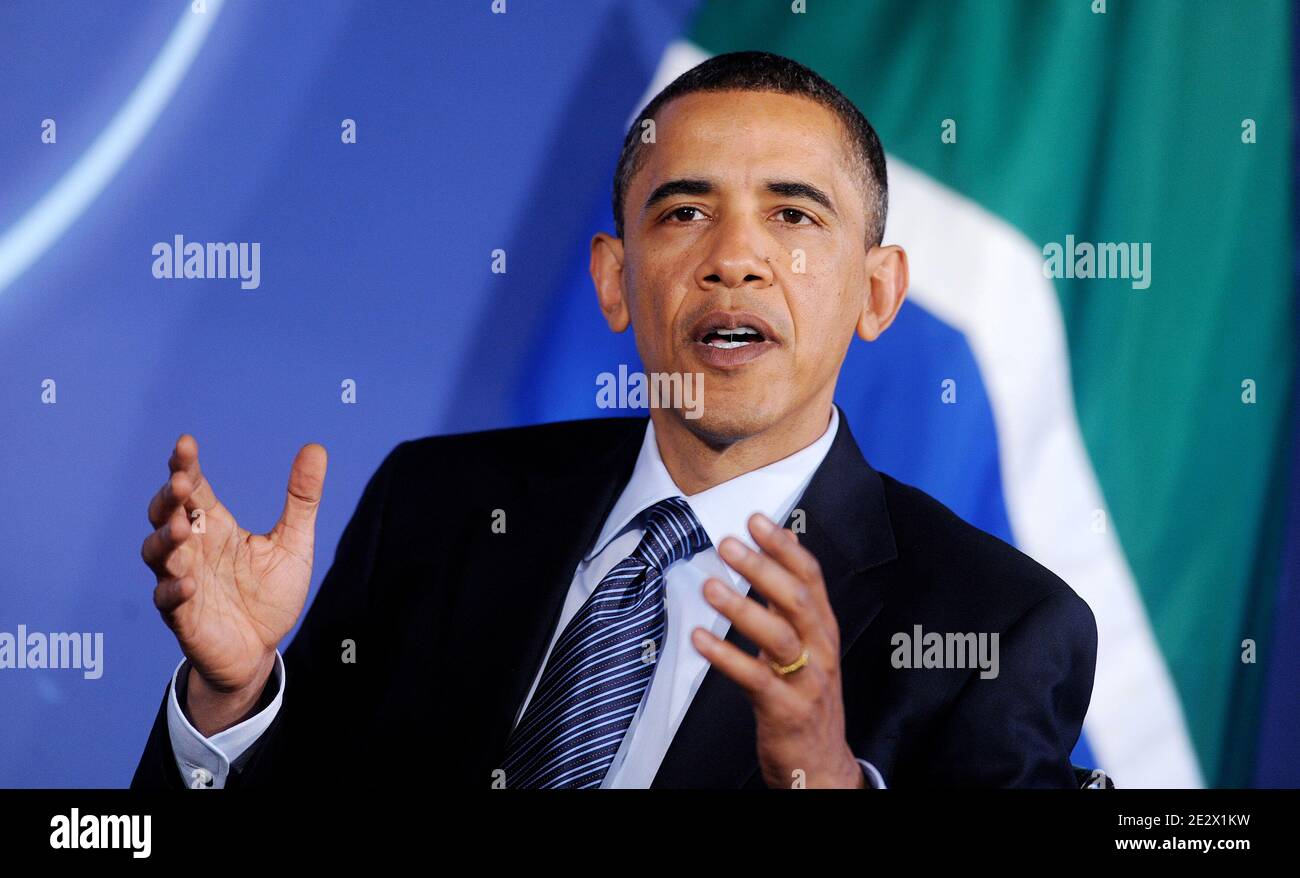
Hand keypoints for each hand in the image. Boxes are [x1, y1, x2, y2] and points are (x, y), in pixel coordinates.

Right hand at [140, 434, 326, 731]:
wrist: (262, 650)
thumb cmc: (270, 595)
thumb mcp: (293, 542)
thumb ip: (301, 498)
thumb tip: (315, 448)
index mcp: (216, 528)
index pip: (195, 490)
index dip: (186, 467)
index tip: (186, 443)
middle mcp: (193, 550)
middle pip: (165, 514)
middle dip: (169, 498)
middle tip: (183, 483)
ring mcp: (182, 581)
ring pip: (156, 554)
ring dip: (165, 539)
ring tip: (182, 529)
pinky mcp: (182, 617)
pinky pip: (167, 600)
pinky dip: (173, 588)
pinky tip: (188, 582)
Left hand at [691, 512, 863, 788]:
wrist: (821, 764)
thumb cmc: (806, 696)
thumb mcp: (806, 645)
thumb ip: (788, 603)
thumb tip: (773, 551)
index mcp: (824, 629)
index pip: (810, 577)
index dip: (784, 546)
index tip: (755, 520)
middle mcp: (821, 649)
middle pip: (796, 600)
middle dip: (761, 568)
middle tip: (727, 544)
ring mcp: (807, 681)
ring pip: (779, 637)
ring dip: (742, 608)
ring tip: (709, 587)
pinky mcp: (786, 710)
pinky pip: (754, 678)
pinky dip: (726, 656)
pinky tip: (699, 639)